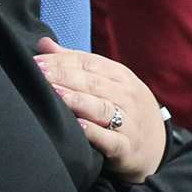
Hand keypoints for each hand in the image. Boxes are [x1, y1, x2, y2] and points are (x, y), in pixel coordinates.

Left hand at [36, 39, 166, 181]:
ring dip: (77, 101)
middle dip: (64, 77)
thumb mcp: (108, 82)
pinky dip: (95, 133)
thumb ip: (76, 64)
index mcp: (120, 76)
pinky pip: (111, 139)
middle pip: (93, 83)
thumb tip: (44, 44)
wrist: (156, 145)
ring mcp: (130, 122)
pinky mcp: (127, 148)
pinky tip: (78, 127)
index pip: (89, 63)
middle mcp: (127, 96)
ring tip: (54, 95)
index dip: (62, 61)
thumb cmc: (124, 109)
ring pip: (102, 108)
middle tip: (38, 76)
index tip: (36, 62)